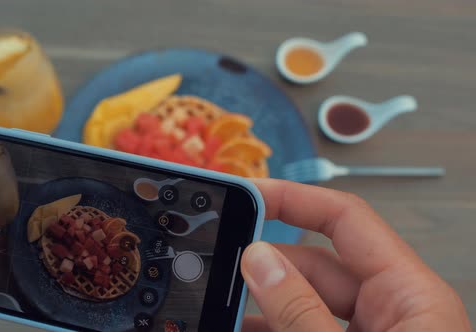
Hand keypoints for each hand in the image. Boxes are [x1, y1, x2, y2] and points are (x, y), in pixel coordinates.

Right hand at [241, 179, 470, 331]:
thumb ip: (302, 311)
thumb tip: (259, 260)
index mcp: (411, 295)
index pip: (346, 218)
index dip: (294, 198)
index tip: (248, 194)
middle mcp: (393, 309)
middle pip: (316, 264)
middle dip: (266, 265)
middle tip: (221, 264)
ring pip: (306, 302)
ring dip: (265, 304)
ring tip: (223, 307)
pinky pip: (308, 327)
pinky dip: (274, 326)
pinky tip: (241, 328)